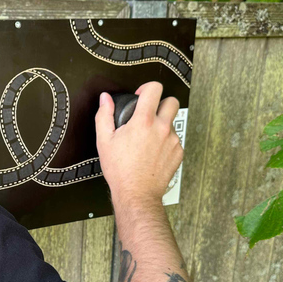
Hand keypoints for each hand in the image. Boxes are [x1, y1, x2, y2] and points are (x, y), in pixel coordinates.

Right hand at [95, 82, 182, 204]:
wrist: (137, 193)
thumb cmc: (120, 170)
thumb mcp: (104, 141)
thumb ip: (104, 115)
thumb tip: (106, 99)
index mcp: (143, 121)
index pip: (155, 88)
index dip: (147, 88)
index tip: (141, 96)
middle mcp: (162, 128)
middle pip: (172, 101)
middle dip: (161, 103)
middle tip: (149, 114)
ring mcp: (173, 140)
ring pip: (172, 122)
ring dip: (162, 125)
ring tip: (148, 140)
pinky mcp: (178, 152)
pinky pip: (175, 139)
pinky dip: (166, 142)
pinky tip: (153, 153)